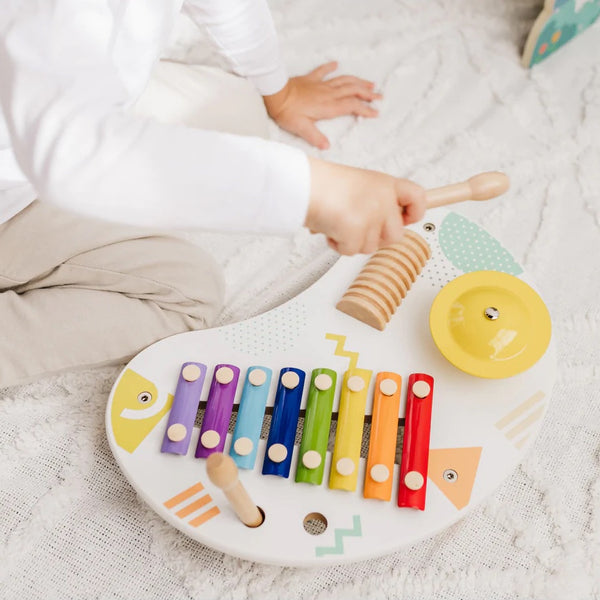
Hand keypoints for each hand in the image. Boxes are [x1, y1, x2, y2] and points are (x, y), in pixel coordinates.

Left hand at [263, 61, 380, 149]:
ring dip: (358, 81)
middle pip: (353, 91)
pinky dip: (331, 67)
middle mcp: (328, 94)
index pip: (352, 106)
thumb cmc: (287, 112)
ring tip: (369, 83)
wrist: (274, 93)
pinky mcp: (310, 79)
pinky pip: (323, 71)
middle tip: (380, 96)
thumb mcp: (301, 128)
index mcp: (328, 106)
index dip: (365, 109)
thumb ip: (315, 137)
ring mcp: (320, 84)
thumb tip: (326, 146)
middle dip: (368, 94)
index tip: (376, 113)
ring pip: (344, 80)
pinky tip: (336, 64)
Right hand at [304, 158, 425, 254]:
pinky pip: (352, 251)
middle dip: (377, 238)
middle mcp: (383, 200)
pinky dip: (338, 245)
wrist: (303, 184)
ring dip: (353, 242)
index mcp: (386, 184)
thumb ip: (376, 201)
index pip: (418, 197)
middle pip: (396, 235)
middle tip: (359, 229)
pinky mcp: (356, 231)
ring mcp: (371, 216)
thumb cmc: (324, 183)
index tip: (407, 219)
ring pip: (371, 246)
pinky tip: (329, 229)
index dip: (416, 212)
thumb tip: (387, 224)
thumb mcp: (359, 184)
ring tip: (337, 223)